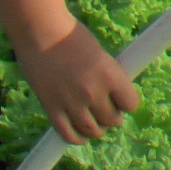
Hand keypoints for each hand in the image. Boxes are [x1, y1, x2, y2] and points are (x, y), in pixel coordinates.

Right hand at [14, 19, 141, 144]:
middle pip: (112, 120)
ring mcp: (72, 101)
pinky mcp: (51, 106)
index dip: (126, 103)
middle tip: (104, 110)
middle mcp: (93, 91)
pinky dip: (76, 139)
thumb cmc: (69, 35)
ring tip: (94, 123)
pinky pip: (67, 133)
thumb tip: (112, 96)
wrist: (39, 30)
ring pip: (92, 130)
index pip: (132, 104)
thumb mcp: (99, 53)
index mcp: (111, 75)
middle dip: (110, 116)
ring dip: (96, 130)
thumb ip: (107, 76)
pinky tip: (80, 137)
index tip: (120, 100)